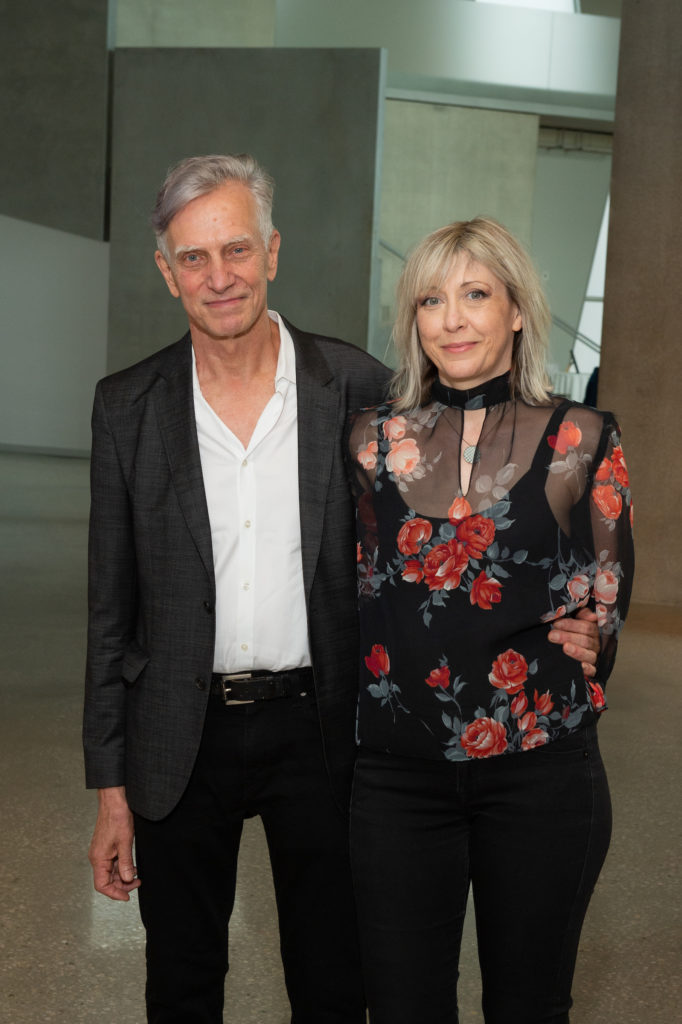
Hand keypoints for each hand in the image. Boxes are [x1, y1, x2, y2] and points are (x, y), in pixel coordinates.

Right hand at [88, 786, 140, 901]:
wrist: (114, 801)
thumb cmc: (117, 818)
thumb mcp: (125, 842)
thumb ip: (125, 863)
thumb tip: (126, 880)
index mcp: (98, 858)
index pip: (102, 885)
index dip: (114, 893)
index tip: (127, 896)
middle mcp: (97, 857)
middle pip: (106, 880)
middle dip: (121, 885)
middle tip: (137, 883)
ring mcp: (101, 852)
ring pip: (110, 872)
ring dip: (122, 876)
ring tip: (137, 875)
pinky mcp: (106, 847)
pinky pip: (112, 863)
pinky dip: (121, 867)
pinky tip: (131, 866)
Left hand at [547, 607, 599, 677]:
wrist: (574, 652)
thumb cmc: (572, 633)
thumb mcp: (577, 620)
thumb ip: (581, 614)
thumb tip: (592, 616)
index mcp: (593, 631)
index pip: (586, 626)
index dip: (571, 625)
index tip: (556, 624)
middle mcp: (595, 644)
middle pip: (585, 640)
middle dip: (567, 637)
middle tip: (552, 635)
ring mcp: (593, 657)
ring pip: (589, 654)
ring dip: (577, 651)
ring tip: (565, 648)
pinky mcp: (592, 670)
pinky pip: (593, 670)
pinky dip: (588, 669)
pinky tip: (581, 666)